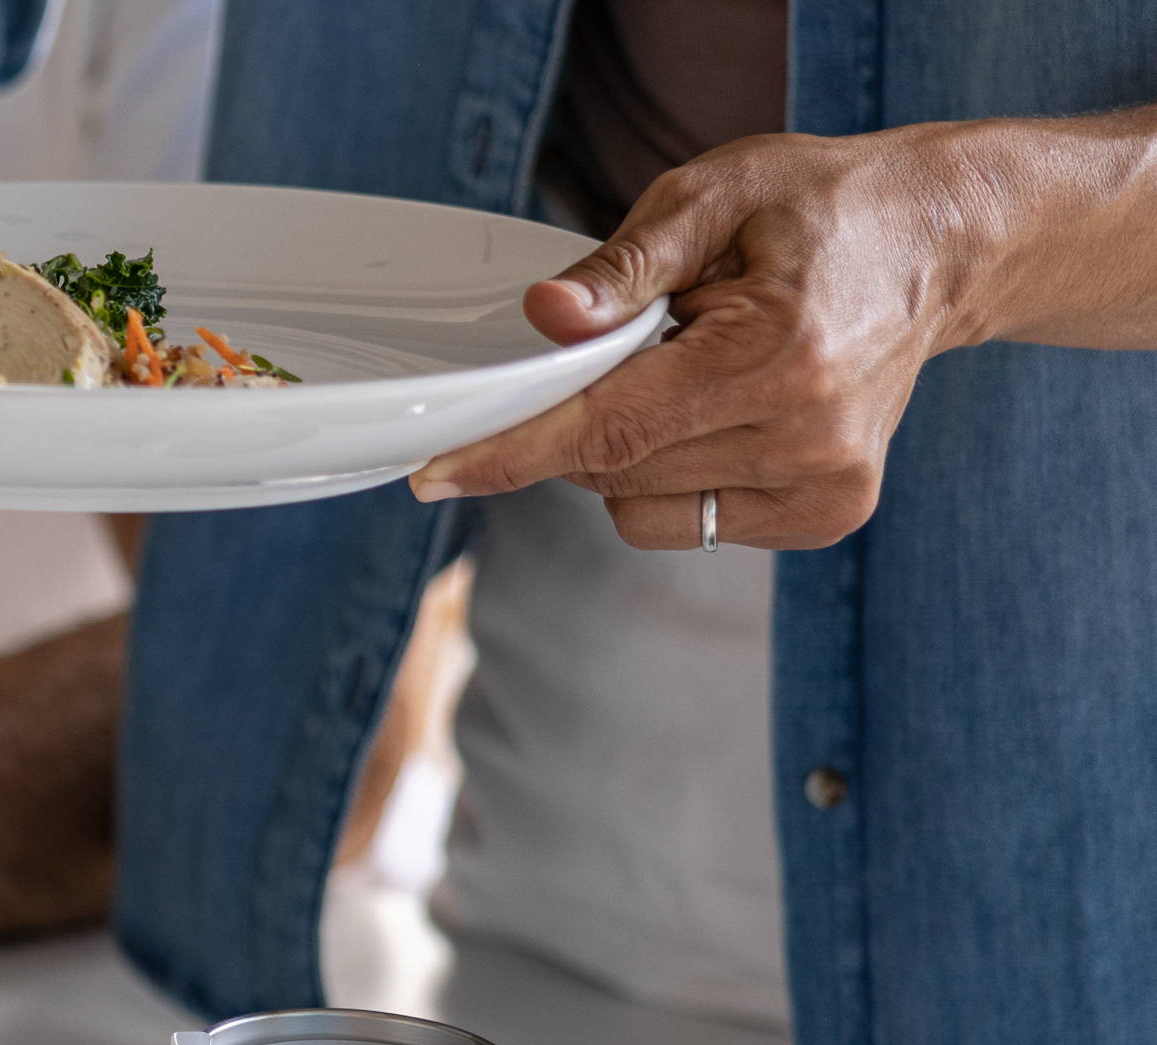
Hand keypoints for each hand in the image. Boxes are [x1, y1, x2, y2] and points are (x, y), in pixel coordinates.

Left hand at [412, 125, 1011, 547]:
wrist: (941, 245)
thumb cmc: (823, 210)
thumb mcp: (715, 195)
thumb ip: (623, 266)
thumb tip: (543, 320)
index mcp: (777, 359)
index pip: (607, 429)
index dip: (511, 452)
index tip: (434, 472)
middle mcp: (807, 441)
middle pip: (611, 468)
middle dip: (586, 414)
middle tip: (649, 339)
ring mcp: (824, 489)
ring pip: (638, 504)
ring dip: (630, 447)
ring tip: (701, 370)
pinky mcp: (827, 516)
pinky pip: (687, 519)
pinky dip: (673, 471)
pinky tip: (726, 411)